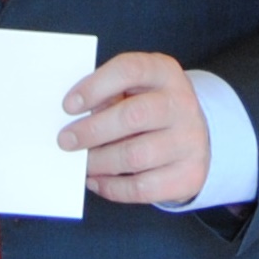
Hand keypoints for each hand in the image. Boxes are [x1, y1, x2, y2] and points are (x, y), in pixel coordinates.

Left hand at [60, 51, 210, 206]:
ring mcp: (190, 141)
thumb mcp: (133, 88)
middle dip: (92, 131)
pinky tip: (97, 181)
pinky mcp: (190, 175)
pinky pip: (143, 187)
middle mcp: (182, 104)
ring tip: (82, 163)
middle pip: (133, 116)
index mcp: (164, 72)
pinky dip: (112, 187)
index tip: (69, 105)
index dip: (95, 87)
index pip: (130, 70)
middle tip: (66, 141)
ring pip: (135, 156)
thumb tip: (76, 120)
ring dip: (99, 162)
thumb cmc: (150, 107)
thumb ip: (109, 95)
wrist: (191, 134)